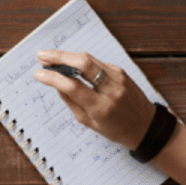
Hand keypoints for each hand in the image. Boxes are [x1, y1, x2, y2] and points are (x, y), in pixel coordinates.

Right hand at [34, 49, 155, 147]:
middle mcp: (111, 90)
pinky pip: (97, 62)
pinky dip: (81, 61)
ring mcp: (118, 78)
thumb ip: (71, 102)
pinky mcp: (121, 71)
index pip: (72, 86)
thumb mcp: (89, 123)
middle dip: (59, 57)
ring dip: (67, 55)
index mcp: (101, 108)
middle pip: (82, 64)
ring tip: (51, 56)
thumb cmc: (116, 129)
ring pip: (89, 59)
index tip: (39, 74)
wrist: (147, 126)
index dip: (52, 78)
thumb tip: (56, 83)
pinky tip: (71, 63)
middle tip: (42, 56)